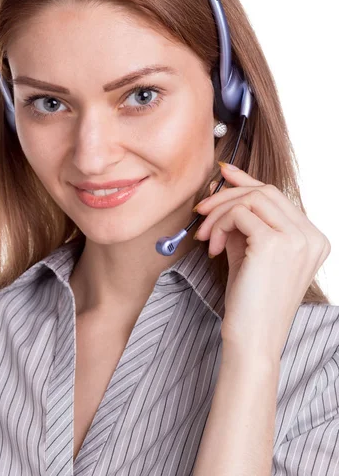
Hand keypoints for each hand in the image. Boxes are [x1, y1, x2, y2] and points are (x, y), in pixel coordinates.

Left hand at [193, 162, 330, 359]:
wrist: (253, 339)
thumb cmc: (251, 302)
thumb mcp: (251, 254)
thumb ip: (245, 222)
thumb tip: (226, 187)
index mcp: (312, 238)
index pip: (276, 196)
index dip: (247, 180)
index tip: (224, 174)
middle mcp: (311, 236)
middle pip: (264, 191)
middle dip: (227, 195)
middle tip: (202, 210)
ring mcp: (297, 239)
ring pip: (251, 198)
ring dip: (219, 212)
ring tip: (206, 236)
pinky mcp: (274, 243)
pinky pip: (239, 214)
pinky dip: (219, 225)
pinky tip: (213, 247)